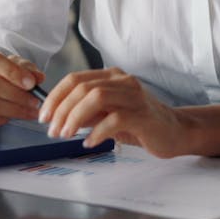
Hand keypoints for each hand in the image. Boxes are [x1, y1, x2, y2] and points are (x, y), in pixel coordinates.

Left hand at [39, 67, 190, 157]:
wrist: (175, 131)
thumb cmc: (140, 122)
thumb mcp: (108, 114)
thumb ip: (88, 112)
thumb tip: (58, 117)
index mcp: (111, 76)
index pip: (75, 79)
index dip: (55, 97)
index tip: (44, 116)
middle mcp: (122, 81)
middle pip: (82, 87)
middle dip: (61, 109)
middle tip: (52, 130)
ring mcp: (134, 96)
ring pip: (96, 97)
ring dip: (75, 117)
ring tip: (66, 135)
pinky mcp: (143, 114)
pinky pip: (114, 119)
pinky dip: (97, 131)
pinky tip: (89, 142)